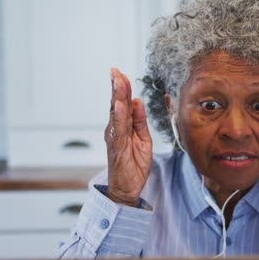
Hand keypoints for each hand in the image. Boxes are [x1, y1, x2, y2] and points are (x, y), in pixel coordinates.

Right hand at [105, 68, 152, 206]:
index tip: (120, 73)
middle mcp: (115, 130)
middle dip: (117, 87)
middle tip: (115, 71)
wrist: (127, 188)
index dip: (122, 88)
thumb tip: (138, 101)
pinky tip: (121, 106)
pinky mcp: (117, 148)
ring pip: (116, 114)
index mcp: (122, 126)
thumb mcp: (143, 139)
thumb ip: (140, 121)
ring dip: (117, 97)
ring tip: (118, 82)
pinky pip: (119, 130)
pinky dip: (120, 117)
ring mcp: (115, 138)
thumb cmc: (133, 164)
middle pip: (116, 104)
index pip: (122, 103)